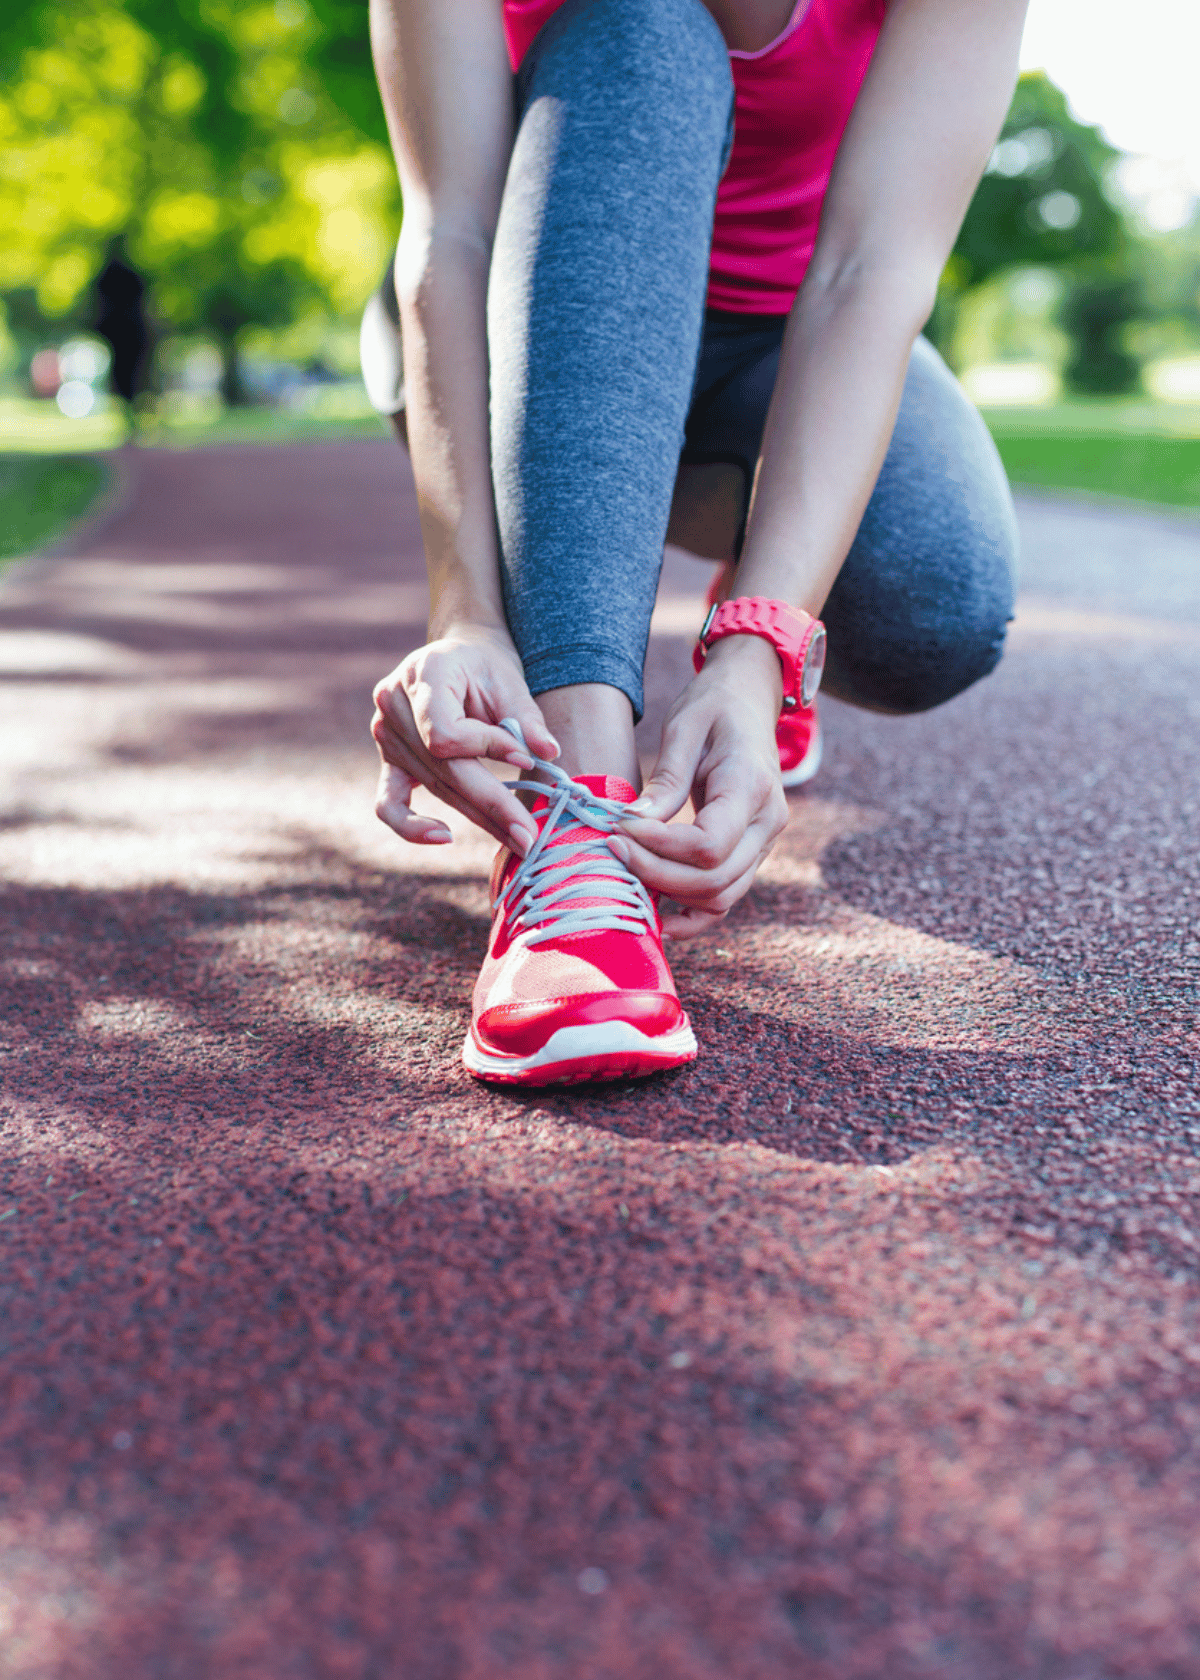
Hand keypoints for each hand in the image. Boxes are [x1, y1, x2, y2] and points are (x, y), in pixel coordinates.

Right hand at [371, 624, 558, 852]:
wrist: (456, 658)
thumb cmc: (484, 666)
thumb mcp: (508, 679)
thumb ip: (525, 716)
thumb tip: (549, 753)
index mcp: (423, 674)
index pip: (446, 732)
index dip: (487, 749)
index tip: (527, 759)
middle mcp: (393, 704)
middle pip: (443, 767)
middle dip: (492, 804)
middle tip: (529, 835)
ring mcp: (385, 734)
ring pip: (434, 786)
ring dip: (477, 817)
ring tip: (517, 840)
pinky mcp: (388, 760)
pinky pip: (388, 803)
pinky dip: (411, 827)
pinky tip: (445, 838)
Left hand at [607, 637, 788, 936]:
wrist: (748, 703)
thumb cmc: (714, 707)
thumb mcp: (684, 729)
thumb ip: (665, 780)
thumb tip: (632, 824)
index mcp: (751, 785)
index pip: (708, 844)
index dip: (658, 848)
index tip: (619, 828)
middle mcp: (767, 822)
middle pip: (715, 880)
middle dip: (655, 874)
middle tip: (611, 848)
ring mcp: (764, 843)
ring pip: (721, 896)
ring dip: (671, 895)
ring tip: (625, 870)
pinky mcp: (752, 854)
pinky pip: (726, 898)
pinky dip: (693, 915)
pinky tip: (658, 914)